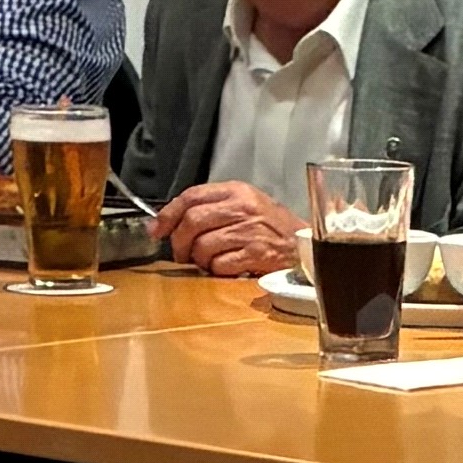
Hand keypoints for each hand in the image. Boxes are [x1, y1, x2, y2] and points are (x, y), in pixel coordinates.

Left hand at [151, 181, 301, 276]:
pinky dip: (216, 271)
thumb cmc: (270, 226)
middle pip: (192, 221)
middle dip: (179, 242)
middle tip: (182, 254)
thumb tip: (168, 223)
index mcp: (237, 191)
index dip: (168, 214)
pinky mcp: (256, 254)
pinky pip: (219, 265)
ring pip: (203, 246)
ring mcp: (250, 231)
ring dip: (199, 259)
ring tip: (209, 261)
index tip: (157, 230)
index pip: (192, 196)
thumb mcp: (244, 205)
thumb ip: (211, 208)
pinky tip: (226, 268)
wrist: (304, 245)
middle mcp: (242, 208)